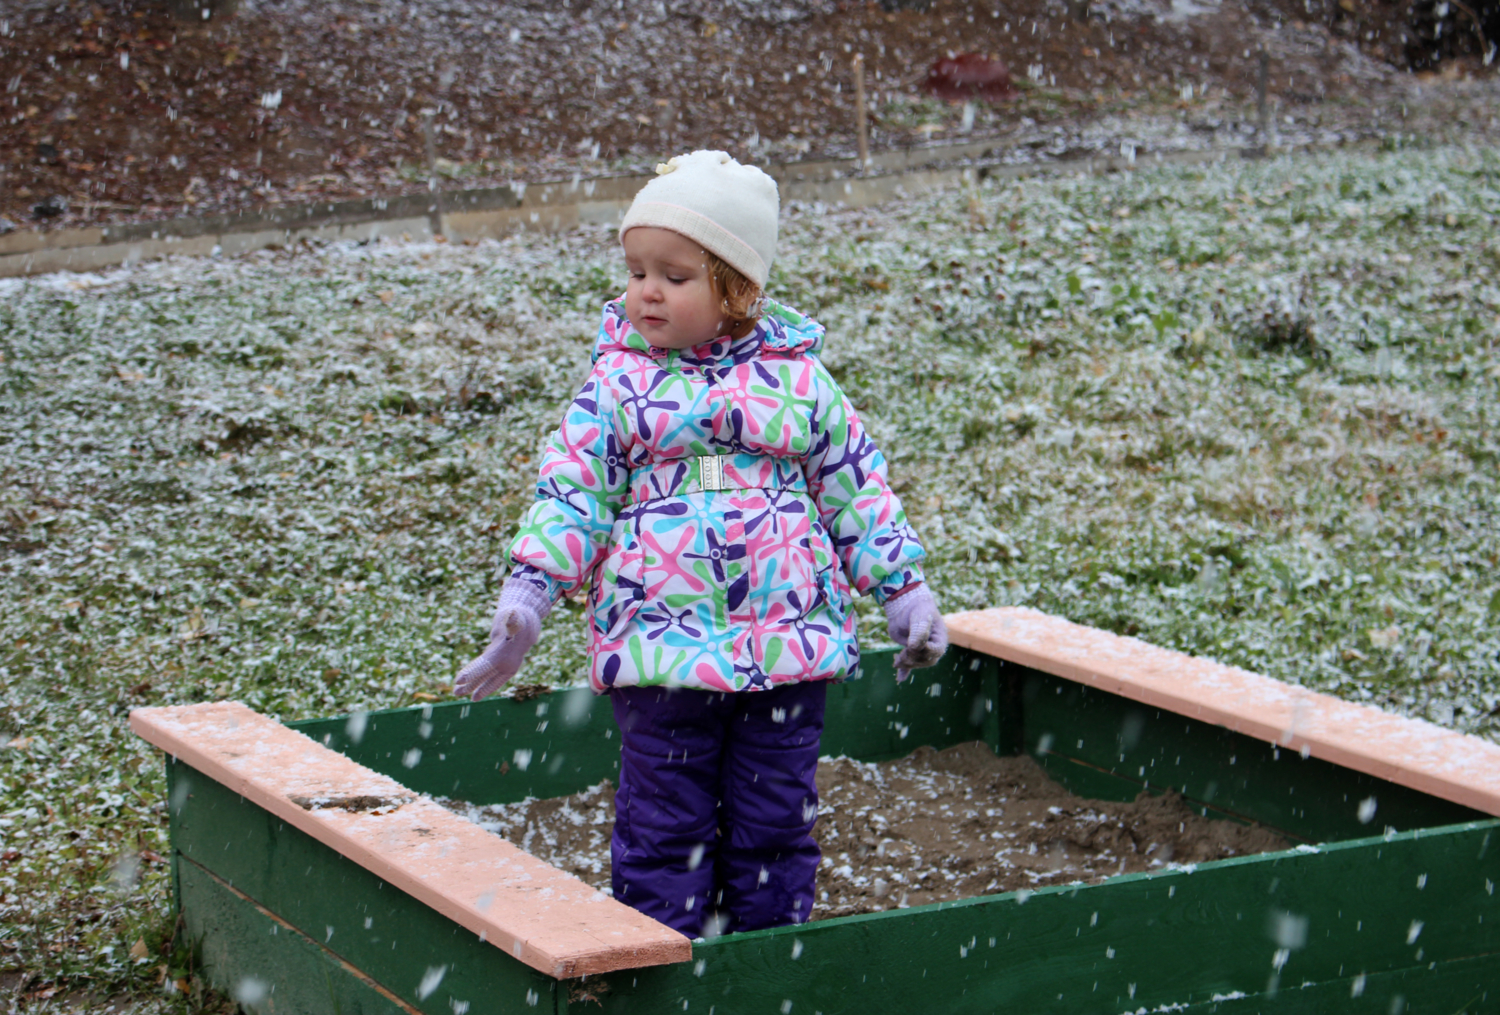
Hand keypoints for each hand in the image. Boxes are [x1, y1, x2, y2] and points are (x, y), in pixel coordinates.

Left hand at [454, 579, 551, 700]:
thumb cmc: (519, 617)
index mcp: (506, 652)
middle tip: (455, 692)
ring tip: (457, 692)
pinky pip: (490, 676)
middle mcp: (507, 663)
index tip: (458, 679)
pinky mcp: (502, 666)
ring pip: (487, 678)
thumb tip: (511, 615)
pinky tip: (470, 688)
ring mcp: (505, 666)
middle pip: (485, 676)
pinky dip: (480, 681)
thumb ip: (514, 618)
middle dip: (471, 684)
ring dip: (473, 686)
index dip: (472, 672)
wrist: (530, 624)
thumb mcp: (517, 615)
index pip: (486, 664)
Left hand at [883, 584, 947, 682]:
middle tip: (903, 651)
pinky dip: (904, 671)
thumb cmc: (917, 608)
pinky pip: (908, 664)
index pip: (936, 651)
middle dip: (913, 658)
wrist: (905, 604)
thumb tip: (913, 647)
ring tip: (897, 658)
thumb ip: (919, 631)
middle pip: (926, 660)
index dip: (925, 651)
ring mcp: (920, 650)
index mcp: (939, 638)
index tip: (912, 645)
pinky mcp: (909, 652)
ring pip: (916, 663)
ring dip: (906, 662)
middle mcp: (932, 646)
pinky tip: (899, 678)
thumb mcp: (920, 617)